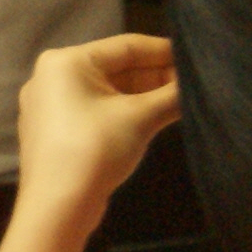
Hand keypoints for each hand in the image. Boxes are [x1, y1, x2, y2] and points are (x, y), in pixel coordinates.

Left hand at [13, 33, 179, 215]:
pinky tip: (157, 117)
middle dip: (157, 75)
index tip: (196, 57)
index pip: (126, 46)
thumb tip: (199, 84)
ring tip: (183, 100)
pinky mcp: (57, 128)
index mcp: (65, 61)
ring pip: (109, 91)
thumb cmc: (95, 150)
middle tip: (195, 84)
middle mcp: (53, 75)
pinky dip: (127, 111)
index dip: (165, 51)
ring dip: (145, 95)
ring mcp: (52, 103)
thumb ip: (172, 96)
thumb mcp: (140, 118)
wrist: (58, 205)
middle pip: (117, 67)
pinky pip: (98, 109)